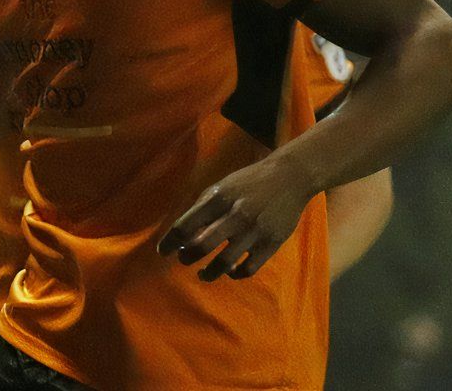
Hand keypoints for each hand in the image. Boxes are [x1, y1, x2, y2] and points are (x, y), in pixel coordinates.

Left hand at [157, 153, 316, 280]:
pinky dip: (236, 274)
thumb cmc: (247, 183)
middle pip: (202, 246)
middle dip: (187, 257)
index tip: (162, 251)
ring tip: (203, 274)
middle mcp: (235, 215)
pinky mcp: (272, 243)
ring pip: (225, 263)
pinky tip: (230, 271)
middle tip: (183, 260)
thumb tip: (183, 236)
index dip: (170, 242)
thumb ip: (202, 209)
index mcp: (217, 199)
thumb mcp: (220, 188)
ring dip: (209, 273)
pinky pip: (249, 268)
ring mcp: (254, 231)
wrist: (288, 178)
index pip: (185, 226)